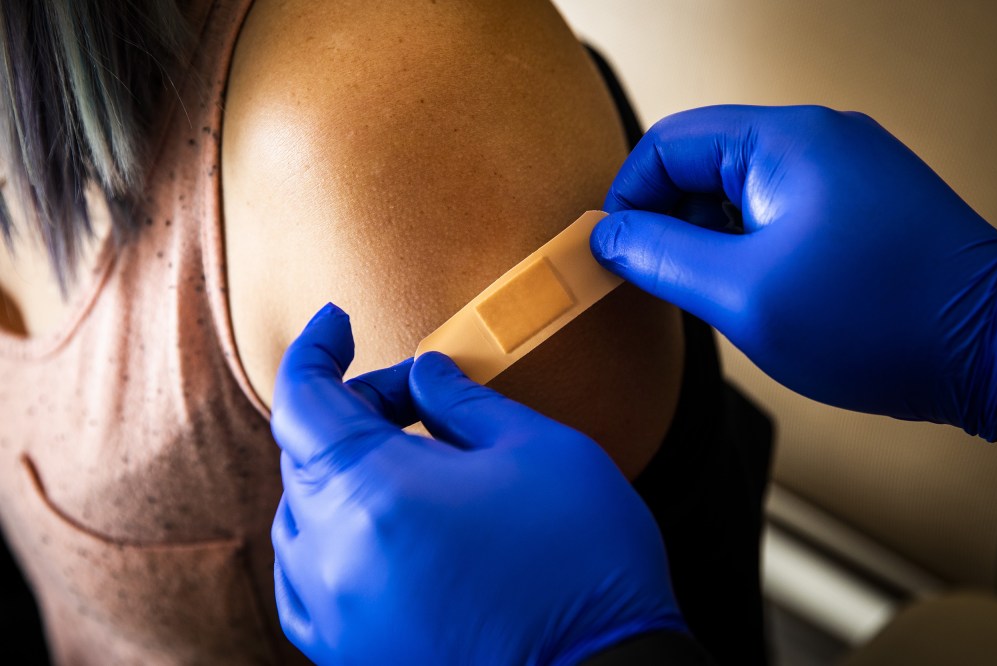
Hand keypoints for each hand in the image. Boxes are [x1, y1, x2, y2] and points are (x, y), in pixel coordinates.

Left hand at [270, 304, 684, 665]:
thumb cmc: (580, 562)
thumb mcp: (535, 448)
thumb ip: (461, 399)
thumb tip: (423, 374)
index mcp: (373, 494)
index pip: (303, 398)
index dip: (316, 347)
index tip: (338, 321)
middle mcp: (331, 557)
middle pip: (306, 452)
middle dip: (355, 408)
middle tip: (419, 398)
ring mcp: (332, 614)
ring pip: (303, 512)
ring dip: (344, 469)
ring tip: (411, 460)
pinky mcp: (347, 653)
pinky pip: (307, 574)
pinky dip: (332, 530)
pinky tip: (381, 522)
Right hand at [591, 105, 996, 439]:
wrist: (995, 352)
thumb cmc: (878, 321)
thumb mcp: (743, 295)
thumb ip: (662, 257)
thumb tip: (609, 237)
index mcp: (785, 141)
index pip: (668, 143)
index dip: (628, 198)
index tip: (613, 252)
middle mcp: (817, 139)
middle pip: (702, 163)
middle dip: (668, 222)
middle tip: (660, 281)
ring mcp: (844, 169)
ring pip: (738, 190)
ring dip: (709, 239)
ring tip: (716, 295)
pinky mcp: (860, 203)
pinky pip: (777, 209)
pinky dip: (748, 246)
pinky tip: (757, 292)